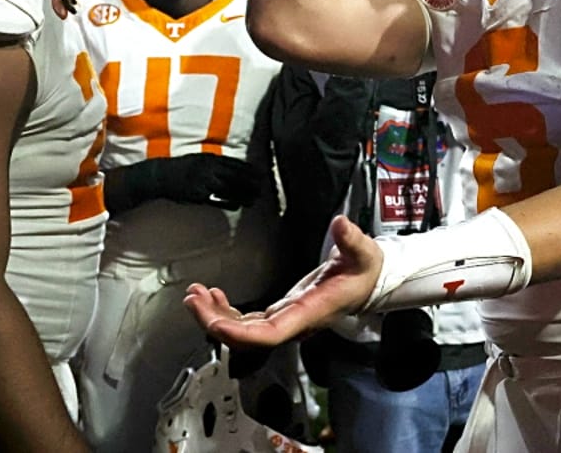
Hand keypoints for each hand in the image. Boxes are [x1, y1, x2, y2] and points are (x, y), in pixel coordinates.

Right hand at [170, 155, 265, 209]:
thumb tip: (234, 165)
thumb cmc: (183, 167)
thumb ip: (216, 161)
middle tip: (262, 187)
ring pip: (229, 190)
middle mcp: (208, 169)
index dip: (249, 170)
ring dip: (243, 195)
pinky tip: (237, 206)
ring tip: (254, 199)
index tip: (261, 174)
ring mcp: (203, 182)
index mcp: (210, 158)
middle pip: (235, 176)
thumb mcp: (200, 158)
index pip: (235, 164)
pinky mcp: (198, 195)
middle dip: (250, 183)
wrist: (162, 176)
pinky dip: (228, 203)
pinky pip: (217, 201)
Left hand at [185, 215, 381, 346]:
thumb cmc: (364, 272)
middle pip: (248, 337)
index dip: (241, 334)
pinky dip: (226, 312)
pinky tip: (215, 295)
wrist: (368, 284)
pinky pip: (247, 322)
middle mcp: (293, 323)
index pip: (271, 334)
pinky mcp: (280, 313)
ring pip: (243, 331)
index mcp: (310, 312)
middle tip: (192, 300)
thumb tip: (341, 223)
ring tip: (195, 296)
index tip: (215, 323)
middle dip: (215, 322)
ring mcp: (285, 320)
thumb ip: (352, 239)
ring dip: (216, 317)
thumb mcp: (363, 253)